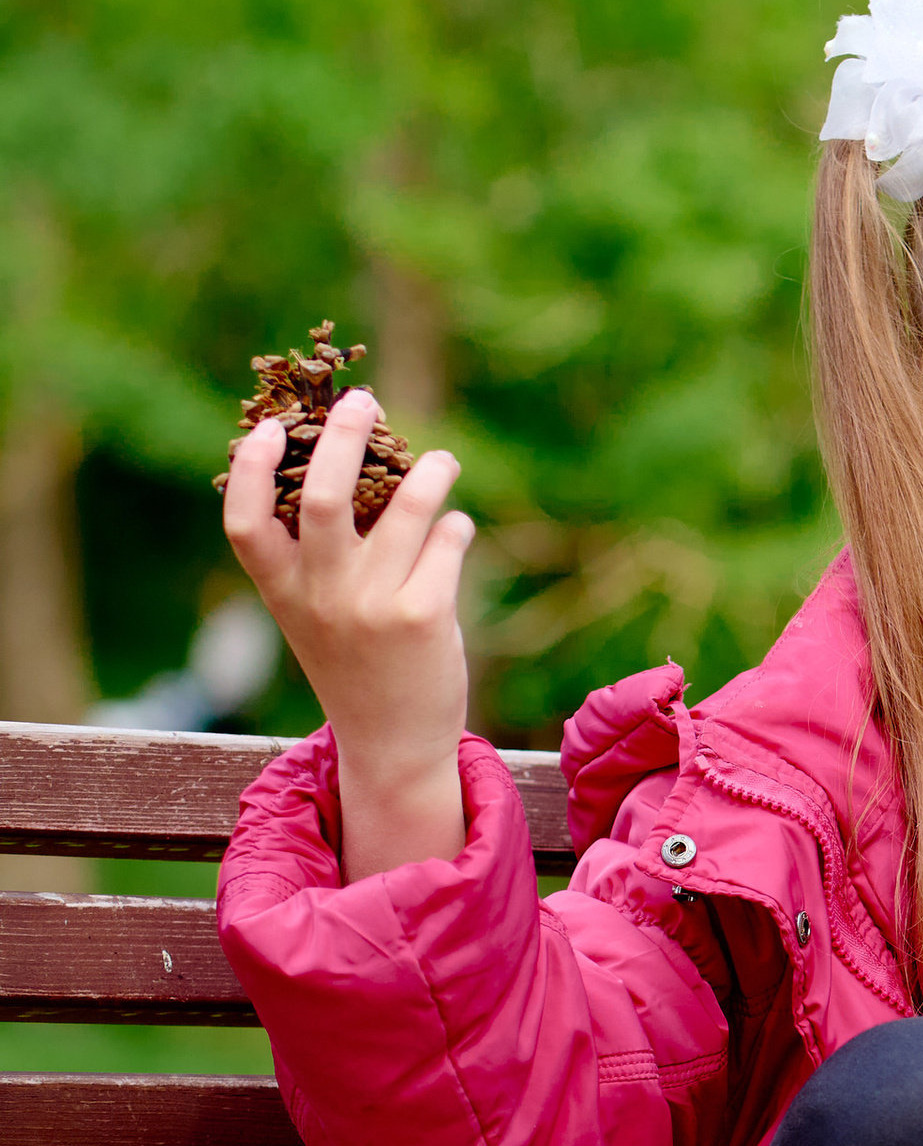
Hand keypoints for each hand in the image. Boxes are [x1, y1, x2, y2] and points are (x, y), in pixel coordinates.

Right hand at [223, 388, 472, 879]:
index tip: (270, 427)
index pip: (244, 522)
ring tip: (441, 463)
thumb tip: (351, 468)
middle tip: (364, 400)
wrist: (393, 745)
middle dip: (346, 435)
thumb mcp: (313, 616)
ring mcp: (373, 606)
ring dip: (429, 474)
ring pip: (405, 509)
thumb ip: (315, 560)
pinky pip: (445, 542)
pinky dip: (454, 525)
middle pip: (327, 495)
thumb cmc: (355, 666)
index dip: (253, 470)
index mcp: (282, 592)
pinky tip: (455, 527)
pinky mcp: (424, 617)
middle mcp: (322, 596)